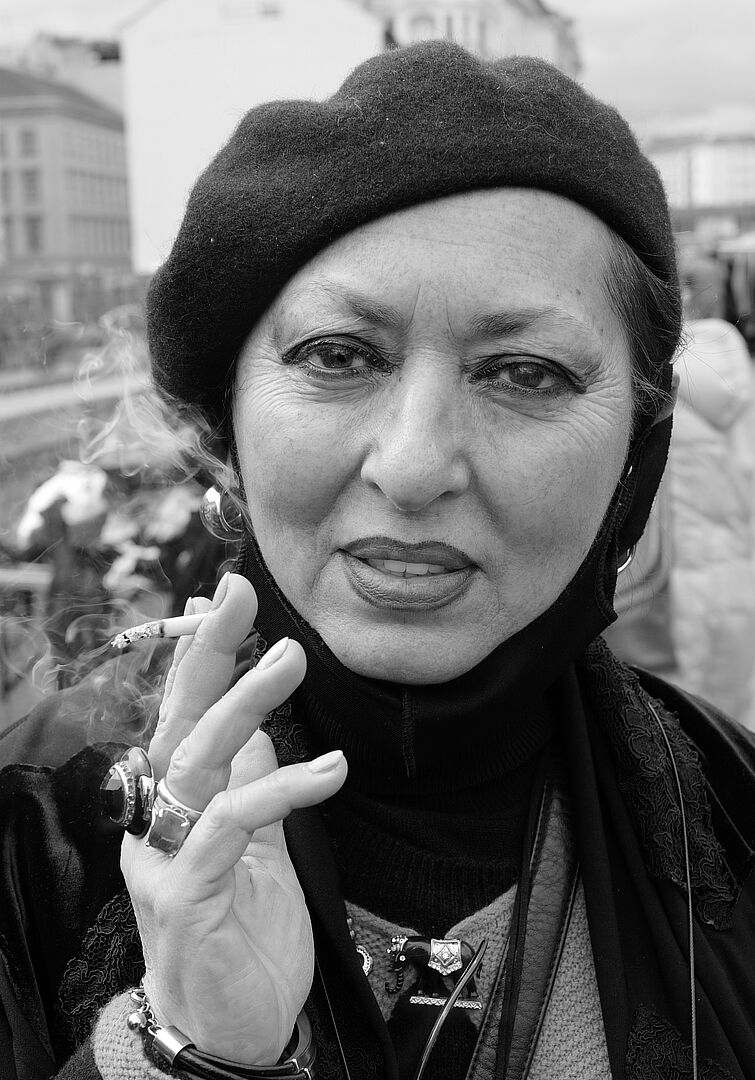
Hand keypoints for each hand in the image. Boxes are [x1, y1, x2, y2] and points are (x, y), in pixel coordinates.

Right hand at [120, 572, 347, 1065]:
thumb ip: (251, 783)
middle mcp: (159, 821)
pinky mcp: (187, 896)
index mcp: (177, 802)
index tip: (228, 595)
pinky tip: (329, 769)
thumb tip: (262, 727)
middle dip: (209, 652)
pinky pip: (230, 825)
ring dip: (244, 703)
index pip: (187, 714)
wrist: (235, 1028)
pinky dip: (279, 790)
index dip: (205, 655)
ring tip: (290, 658)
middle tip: (240, 594)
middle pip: (179, 721)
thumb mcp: (258, 845)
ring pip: (197, 761)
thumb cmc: (245, 932)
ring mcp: (166, 857)